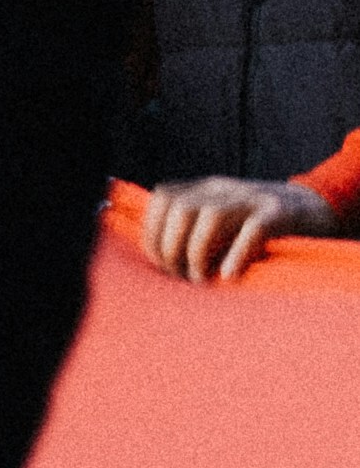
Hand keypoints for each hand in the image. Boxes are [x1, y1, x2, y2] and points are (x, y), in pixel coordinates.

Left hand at [140, 173, 337, 282]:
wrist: (315, 208)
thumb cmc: (258, 227)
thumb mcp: (220, 220)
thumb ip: (190, 230)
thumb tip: (158, 261)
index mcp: (207, 188)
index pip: (163, 197)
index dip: (153, 232)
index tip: (160, 263)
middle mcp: (226, 189)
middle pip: (181, 208)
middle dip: (171, 247)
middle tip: (182, 276)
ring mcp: (254, 198)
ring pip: (212, 216)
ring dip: (198, 252)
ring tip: (201, 279)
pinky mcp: (281, 214)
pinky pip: (255, 229)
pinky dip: (237, 253)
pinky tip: (229, 276)